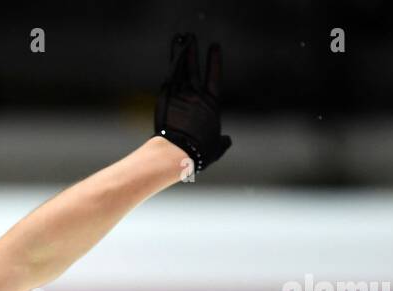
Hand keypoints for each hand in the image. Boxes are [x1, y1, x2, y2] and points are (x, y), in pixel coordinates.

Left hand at [153, 32, 230, 172]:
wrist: (178, 151)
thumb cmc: (198, 152)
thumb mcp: (215, 147)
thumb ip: (222, 142)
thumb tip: (226, 141)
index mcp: (210, 104)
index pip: (214, 76)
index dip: (214, 61)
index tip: (214, 46)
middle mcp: (196, 95)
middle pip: (194, 68)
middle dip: (192, 52)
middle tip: (190, 37)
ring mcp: (179, 95)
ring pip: (179, 70)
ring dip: (179, 55)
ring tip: (179, 40)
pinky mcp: (165, 100)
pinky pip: (168, 80)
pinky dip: (170, 69)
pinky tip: (169, 60)